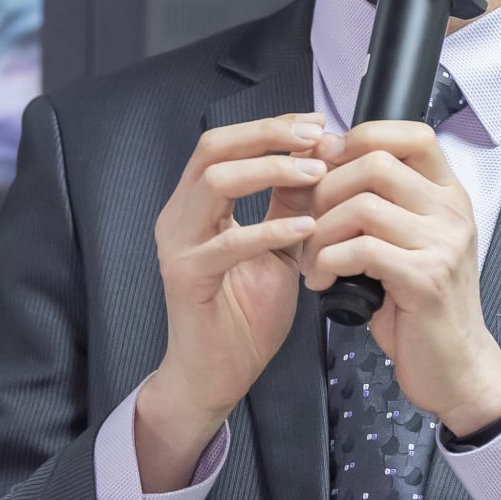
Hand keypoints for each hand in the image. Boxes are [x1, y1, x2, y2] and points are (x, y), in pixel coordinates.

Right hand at [138, 112, 328, 490]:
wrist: (215, 376)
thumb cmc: (244, 316)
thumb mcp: (278, 249)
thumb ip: (291, 205)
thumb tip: (322, 160)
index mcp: (196, 204)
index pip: (225, 143)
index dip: (271, 127)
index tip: (318, 123)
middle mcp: (179, 216)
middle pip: (214, 148)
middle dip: (269, 135)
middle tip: (317, 137)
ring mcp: (179, 245)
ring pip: (216, 182)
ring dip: (270, 171)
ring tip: (316, 174)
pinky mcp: (187, 277)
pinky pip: (228, 243)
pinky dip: (269, 230)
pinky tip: (306, 228)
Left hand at [301, 120, 500, 435]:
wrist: (454, 368)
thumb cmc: (420, 308)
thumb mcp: (401, 245)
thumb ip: (374, 205)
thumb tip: (320, 162)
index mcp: (446, 196)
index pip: (411, 134)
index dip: (361, 137)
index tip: (328, 164)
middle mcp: (450, 212)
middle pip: (375, 162)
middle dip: (326, 189)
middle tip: (307, 223)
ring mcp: (443, 243)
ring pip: (362, 205)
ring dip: (321, 233)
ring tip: (312, 261)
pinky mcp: (426, 278)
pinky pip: (361, 250)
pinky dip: (328, 264)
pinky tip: (324, 283)